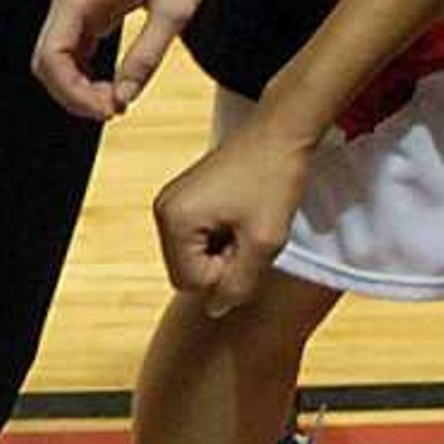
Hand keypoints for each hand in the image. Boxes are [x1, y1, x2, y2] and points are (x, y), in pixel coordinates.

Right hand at [37, 0, 217, 118]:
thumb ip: (146, 57)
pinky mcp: (90, 6)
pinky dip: (86, 73)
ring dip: (78, 86)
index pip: (52, 58)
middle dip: (73, 94)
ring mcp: (77, 2)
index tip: (111, 109)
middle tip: (115, 109)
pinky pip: (74, 49)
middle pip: (47, 62)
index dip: (73, 93)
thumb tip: (124, 98)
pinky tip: (113, 84)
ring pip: (57, 58)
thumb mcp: (174, 10)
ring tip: (116, 100)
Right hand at [152, 117, 314, 315]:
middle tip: (251, 236)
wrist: (279, 132)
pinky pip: (195, 239)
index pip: (191, 283)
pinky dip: (219, 237)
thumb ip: (240, 283)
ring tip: (247, 223)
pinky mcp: (183, 199)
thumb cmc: (274, 178)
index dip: (227, 275)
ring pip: (192, 258)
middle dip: (221, 264)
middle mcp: (163, 211)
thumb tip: (216, 310)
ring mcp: (170, 203)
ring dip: (223, 251)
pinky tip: (240, 216)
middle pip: (186, 272)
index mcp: (175, 220)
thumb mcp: (265, 240)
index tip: (251, 244)